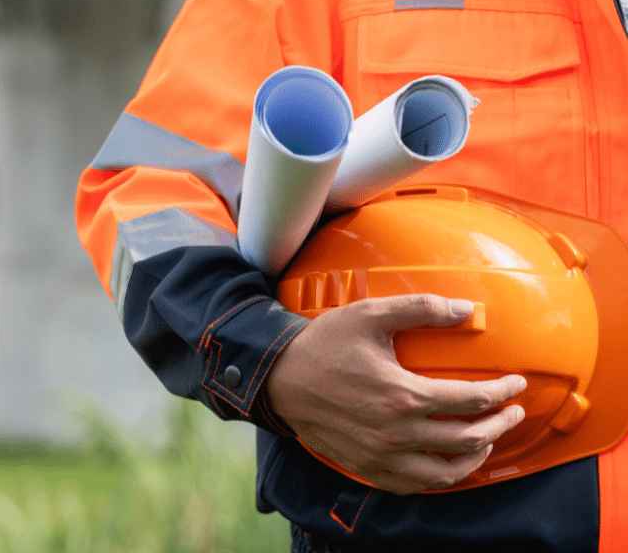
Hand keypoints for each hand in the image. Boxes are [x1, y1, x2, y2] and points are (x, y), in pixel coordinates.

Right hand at [266, 293, 526, 494]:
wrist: (279, 377)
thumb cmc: (323, 343)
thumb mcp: (370, 314)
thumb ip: (420, 308)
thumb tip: (466, 309)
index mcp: (403, 394)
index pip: (471, 400)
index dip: (502, 392)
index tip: (516, 384)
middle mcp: (397, 433)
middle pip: (468, 438)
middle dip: (500, 424)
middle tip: (512, 411)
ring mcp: (381, 456)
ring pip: (446, 472)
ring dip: (475, 456)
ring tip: (487, 439)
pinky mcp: (366, 467)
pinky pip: (414, 486)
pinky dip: (439, 478)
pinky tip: (446, 463)